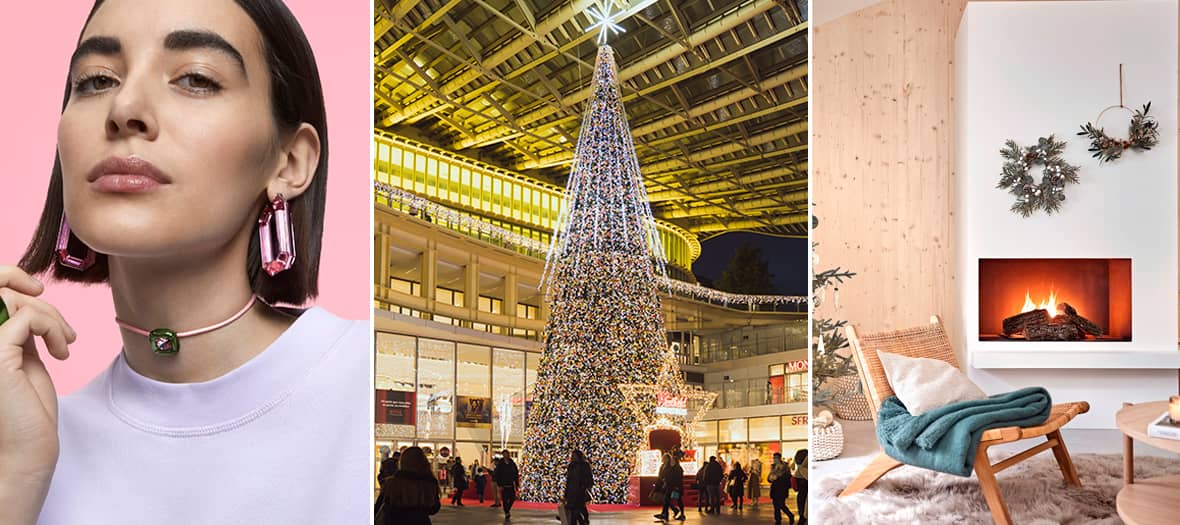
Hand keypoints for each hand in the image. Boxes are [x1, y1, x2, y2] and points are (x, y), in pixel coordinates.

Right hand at [0, 265, 74, 523]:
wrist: (25, 452)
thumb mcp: (21, 357)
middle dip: (36, 297)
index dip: (10, 275)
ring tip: (65, 344)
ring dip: (51, 316)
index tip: (39, 292)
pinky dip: (52, 326)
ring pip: (14, 299)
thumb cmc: (25, 412)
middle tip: (63, 329)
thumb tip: (27, 298)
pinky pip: (26, 317)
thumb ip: (16, 328)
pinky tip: (62, 353)